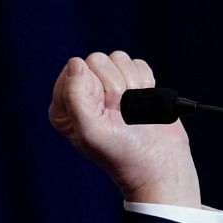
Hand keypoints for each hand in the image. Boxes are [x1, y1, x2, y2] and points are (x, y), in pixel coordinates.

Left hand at [49, 51, 200, 206]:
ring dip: (133, 85)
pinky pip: (138, 65)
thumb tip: (75, 63)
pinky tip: (144, 105)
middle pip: (98, 60)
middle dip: (115, 86)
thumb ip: (75, 96)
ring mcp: (109, 87)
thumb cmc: (121, 152)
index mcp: (65, 103)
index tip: (105, 111)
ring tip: (132, 111)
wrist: (158, 163)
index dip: (95, 86)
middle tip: (120, 113)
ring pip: (119, 59)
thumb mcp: (90, 129)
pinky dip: (146, 83)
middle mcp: (84, 92)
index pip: (76, 68)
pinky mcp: (133, 83)